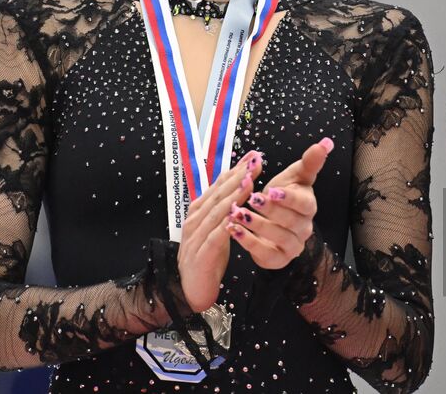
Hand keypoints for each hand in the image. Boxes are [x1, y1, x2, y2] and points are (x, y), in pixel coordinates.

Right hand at [177, 149, 261, 311]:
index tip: (252, 156)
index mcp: (198, 212)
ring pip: (217, 212)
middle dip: (238, 176)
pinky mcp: (202, 255)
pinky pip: (216, 237)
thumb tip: (238, 187)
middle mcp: (195, 221)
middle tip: (255, 161)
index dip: (235, 170)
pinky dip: (226, 225)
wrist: (190, 289)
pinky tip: (238, 215)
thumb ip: (222, 210)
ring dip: (234, 195)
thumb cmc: (207, 258)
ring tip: (249, 181)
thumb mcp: (215, 229)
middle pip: (218, 194)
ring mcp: (196, 237)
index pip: (218, 186)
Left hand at [225, 137, 331, 268]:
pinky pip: (264, 254)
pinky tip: (233, 229)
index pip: (304, 204)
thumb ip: (309, 162)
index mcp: (308, 207)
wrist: (274, 224)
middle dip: (270, 210)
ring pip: (278, 238)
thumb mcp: (295, 177)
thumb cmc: (284, 196)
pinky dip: (247, 242)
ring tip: (237, 213)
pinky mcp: (277, 260)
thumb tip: (326, 142)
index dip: (289, 198)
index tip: (273, 190)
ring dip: (257, 225)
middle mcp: (304, 228)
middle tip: (252, 199)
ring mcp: (292, 246)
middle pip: (290, 222)